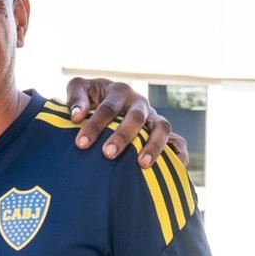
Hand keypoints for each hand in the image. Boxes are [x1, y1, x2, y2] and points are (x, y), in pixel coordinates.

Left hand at [65, 77, 189, 168]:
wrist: (106, 100)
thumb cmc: (90, 97)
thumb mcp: (79, 88)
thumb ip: (75, 97)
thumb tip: (77, 116)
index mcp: (119, 91)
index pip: (108, 108)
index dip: (95, 125)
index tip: (81, 143)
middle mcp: (139, 103)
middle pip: (136, 117)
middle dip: (123, 136)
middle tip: (108, 154)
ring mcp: (154, 118)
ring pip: (162, 128)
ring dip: (154, 146)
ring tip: (141, 164)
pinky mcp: (164, 133)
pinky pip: (178, 142)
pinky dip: (179, 153)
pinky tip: (175, 167)